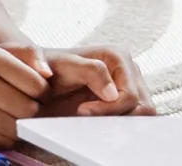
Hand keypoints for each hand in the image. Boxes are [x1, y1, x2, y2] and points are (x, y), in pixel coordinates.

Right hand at [0, 43, 51, 148]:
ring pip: (17, 128)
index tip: (35, 89)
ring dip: (21, 123)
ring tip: (12, 112)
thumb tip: (48, 74)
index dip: (42, 90)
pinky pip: (4, 141)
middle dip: (33, 108)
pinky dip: (7, 135)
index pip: (36, 83)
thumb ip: (29, 54)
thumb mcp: (0, 51)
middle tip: (25, 103)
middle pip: (29, 109)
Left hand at [39, 46, 155, 117]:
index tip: (82, 110)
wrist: (40, 79)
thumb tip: (114, 93)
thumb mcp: (64, 65)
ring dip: (119, 123)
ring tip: (90, 119)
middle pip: (142, 108)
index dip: (109, 109)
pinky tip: (97, 124)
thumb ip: (90, 71)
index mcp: (118, 56)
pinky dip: (119, 126)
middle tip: (86, 118)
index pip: (130, 96)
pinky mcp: (126, 102)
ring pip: (141, 116)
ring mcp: (131, 86)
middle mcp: (129, 70)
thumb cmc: (49, 68)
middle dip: (116, 117)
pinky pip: (134, 120)